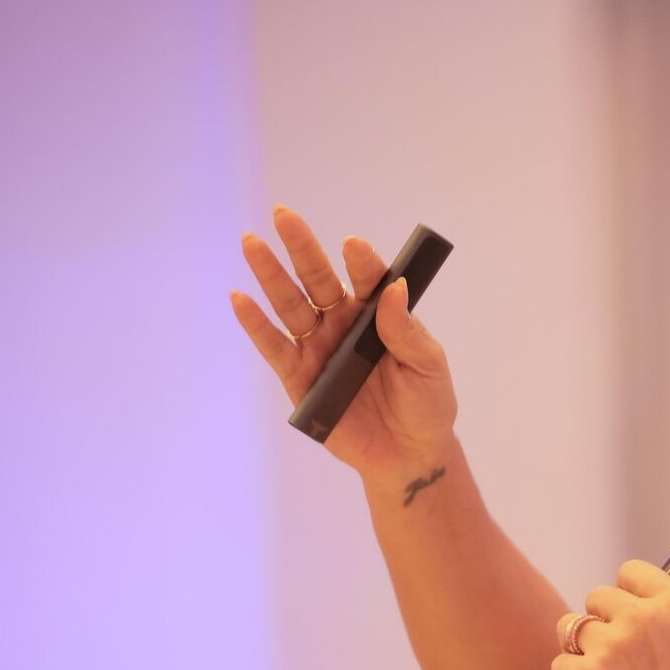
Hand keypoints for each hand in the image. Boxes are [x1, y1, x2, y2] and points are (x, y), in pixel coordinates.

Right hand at [230, 206, 457, 478]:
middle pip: (319, 280)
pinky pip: (274, 348)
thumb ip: (407, 331)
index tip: (354, 245)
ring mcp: (319, 348)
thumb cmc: (426, 404)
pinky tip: (240, 298)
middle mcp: (344, 324)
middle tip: (283, 214)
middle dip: (302, 248)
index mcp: (379, 314)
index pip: (369, 279)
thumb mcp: (428, 367)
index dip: (361, 262)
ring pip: (291, 306)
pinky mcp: (299, 378)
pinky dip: (255, 325)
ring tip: (252, 243)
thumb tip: (394, 288)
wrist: (407, 454)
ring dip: (271, 275)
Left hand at [550, 558, 669, 669]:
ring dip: (581, 652)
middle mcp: (641, 619)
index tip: (633, 622)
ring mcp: (610, 647)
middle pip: (596, 598)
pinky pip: (559, 664)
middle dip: (603, 625)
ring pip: (571, 628)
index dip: (627, 596)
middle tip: (621, 659)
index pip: (630, 572)